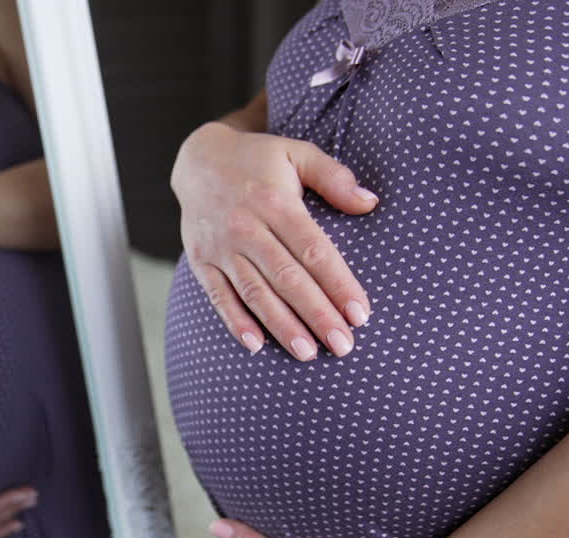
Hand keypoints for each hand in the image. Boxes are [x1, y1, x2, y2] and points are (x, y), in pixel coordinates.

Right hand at [171, 122, 378, 359]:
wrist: (197, 161)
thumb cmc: (258, 160)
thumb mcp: (298, 153)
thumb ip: (334, 177)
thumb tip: (370, 203)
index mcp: (275, 202)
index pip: (313, 250)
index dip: (338, 284)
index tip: (360, 314)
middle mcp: (246, 227)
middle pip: (286, 278)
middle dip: (316, 315)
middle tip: (343, 346)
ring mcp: (220, 247)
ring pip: (255, 292)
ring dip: (281, 325)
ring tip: (307, 353)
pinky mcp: (202, 261)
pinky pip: (218, 296)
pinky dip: (236, 322)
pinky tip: (257, 346)